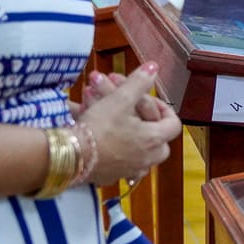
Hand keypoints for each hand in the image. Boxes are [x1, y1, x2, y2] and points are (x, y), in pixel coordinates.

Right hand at [75, 63, 180, 182]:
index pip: (173, 124)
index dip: (163, 107)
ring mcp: (129, 170)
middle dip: (143, 117)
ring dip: (125, 127)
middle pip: (155, 136)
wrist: (70, 157)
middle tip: (128, 104)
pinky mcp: (111, 175)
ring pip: (135, 145)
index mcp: (154, 140)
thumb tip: (154, 67)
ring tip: (108, 110)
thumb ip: (139, 82)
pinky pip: (117, 155)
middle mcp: (146, 159)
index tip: (149, 98)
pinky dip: (112, 142)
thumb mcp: (120, 99)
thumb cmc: (98, 128)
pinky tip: (97, 128)